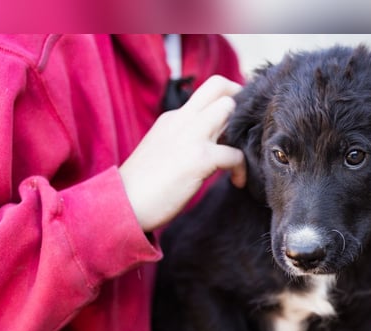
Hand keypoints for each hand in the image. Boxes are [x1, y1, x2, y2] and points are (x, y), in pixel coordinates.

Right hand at [119, 75, 246, 231]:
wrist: (122, 203)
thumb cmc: (142, 186)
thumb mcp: (162, 149)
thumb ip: (184, 140)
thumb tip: (211, 145)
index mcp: (172, 118)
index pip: (206, 92)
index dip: (228, 99)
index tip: (237, 120)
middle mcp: (181, 120)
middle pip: (219, 86)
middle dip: (242, 102)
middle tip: (248, 129)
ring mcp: (191, 136)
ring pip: (229, 109)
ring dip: (242, 130)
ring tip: (242, 154)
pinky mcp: (199, 158)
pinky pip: (235, 154)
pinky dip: (242, 169)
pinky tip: (237, 182)